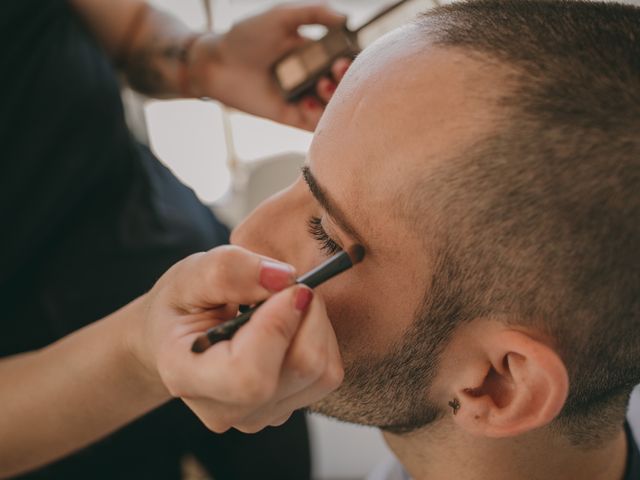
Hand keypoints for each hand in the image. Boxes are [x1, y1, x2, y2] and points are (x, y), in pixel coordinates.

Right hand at [132, 246, 343, 432]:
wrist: (181, 335)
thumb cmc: (183, 304)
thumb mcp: (192, 273)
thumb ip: (230, 270)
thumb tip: (283, 278)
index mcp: (187, 376)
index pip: (249, 373)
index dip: (279, 325)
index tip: (288, 286)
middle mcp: (224, 409)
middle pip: (300, 369)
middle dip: (308, 314)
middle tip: (290, 285)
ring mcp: (257, 416)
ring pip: (321, 371)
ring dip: (317, 324)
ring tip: (287, 303)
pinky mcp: (285, 408)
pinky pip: (326, 374)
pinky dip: (322, 339)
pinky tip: (294, 323)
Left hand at [191, 4, 351, 130]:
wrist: (217, 63)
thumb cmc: (245, 36)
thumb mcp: (281, 16)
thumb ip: (314, 12)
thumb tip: (345, 18)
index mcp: (315, 53)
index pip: (344, 59)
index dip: (351, 61)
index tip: (346, 56)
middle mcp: (312, 77)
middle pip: (342, 85)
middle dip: (345, 80)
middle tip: (336, 71)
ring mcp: (303, 98)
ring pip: (332, 106)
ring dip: (332, 99)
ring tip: (321, 86)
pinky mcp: (290, 116)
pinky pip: (313, 124)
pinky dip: (315, 117)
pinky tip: (304, 104)